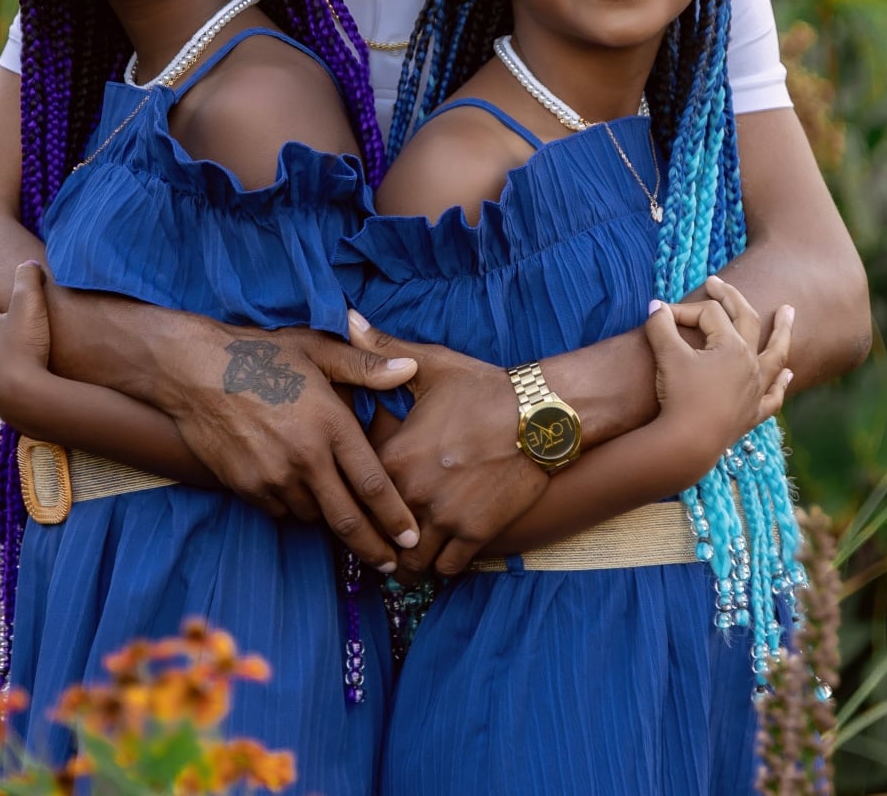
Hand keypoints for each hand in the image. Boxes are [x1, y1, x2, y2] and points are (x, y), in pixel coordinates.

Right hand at [151, 315, 421, 572]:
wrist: (193, 371)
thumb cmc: (260, 354)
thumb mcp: (316, 349)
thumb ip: (365, 366)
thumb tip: (409, 367)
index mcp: (330, 425)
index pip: (372, 484)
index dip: (395, 517)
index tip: (411, 536)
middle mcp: (305, 458)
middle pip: (347, 519)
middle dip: (373, 547)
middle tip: (391, 564)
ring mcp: (273, 477)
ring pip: (313, 515)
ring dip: (329, 516)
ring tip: (341, 513)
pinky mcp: (247, 487)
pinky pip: (281, 510)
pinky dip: (294, 505)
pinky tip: (298, 488)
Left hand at [347, 312, 549, 580]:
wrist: (541, 413)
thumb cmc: (482, 387)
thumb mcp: (430, 365)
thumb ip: (381, 349)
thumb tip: (345, 317)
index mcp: (394, 456)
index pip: (353, 492)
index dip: (351, 496)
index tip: (354, 497)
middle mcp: (413, 494)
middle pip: (376, 536)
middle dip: (373, 537)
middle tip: (374, 533)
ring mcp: (445, 518)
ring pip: (410, 563)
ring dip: (406, 558)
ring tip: (405, 549)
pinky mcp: (476, 534)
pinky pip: (447, 569)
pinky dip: (441, 563)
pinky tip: (440, 549)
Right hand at [646, 276, 793, 470]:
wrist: (688, 443)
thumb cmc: (679, 396)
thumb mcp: (666, 355)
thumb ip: (661, 325)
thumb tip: (656, 305)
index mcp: (732, 346)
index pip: (709, 314)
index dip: (683, 310)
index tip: (661, 317)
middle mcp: (750, 363)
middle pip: (748, 320)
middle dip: (734, 298)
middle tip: (720, 283)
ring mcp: (756, 388)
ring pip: (776, 354)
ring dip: (782, 331)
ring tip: (788, 311)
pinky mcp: (753, 413)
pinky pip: (774, 394)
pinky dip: (782, 382)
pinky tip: (789, 374)